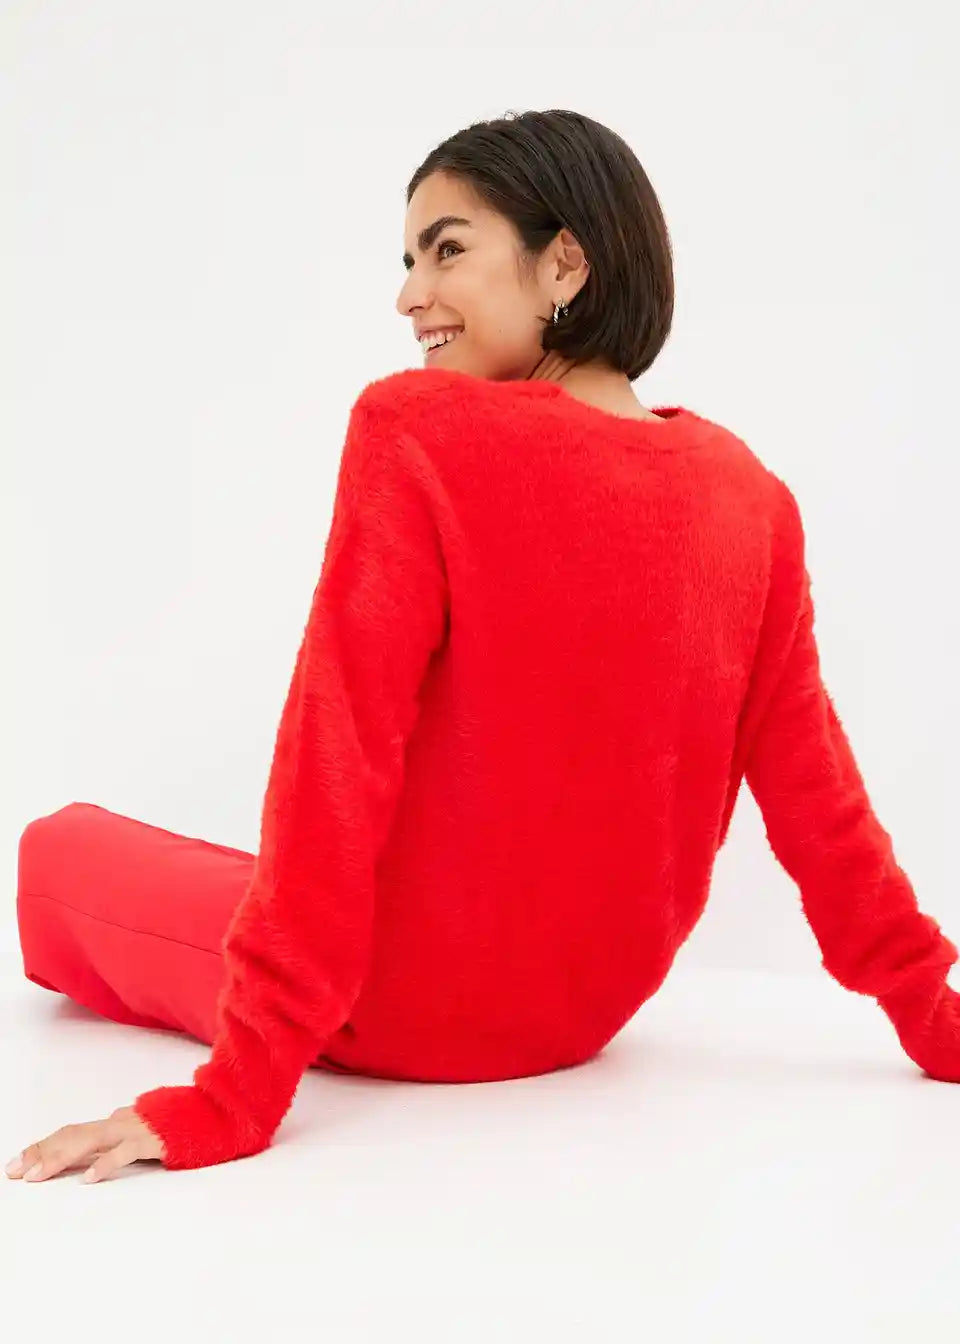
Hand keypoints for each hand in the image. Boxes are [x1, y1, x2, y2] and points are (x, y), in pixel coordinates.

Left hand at [5, 1106, 165, 1183]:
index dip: (42, 1146)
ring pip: (90, 1140)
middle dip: (42, 1153)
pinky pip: (125, 1152)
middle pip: (73, 1134)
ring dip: (60, 1157)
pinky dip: (105, 1163)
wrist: (213, 1113)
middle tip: (17, 1171)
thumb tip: (95, 1153)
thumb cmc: (178, 1127)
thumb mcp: (140, 1135)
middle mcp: (119, 1123)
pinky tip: (89, 1178)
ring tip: (38, 1174)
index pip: (70, 1132)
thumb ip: (118, 1140)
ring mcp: (135, 1130)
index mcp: (114, 1123)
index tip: (18, 1164)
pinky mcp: (153, 1140)